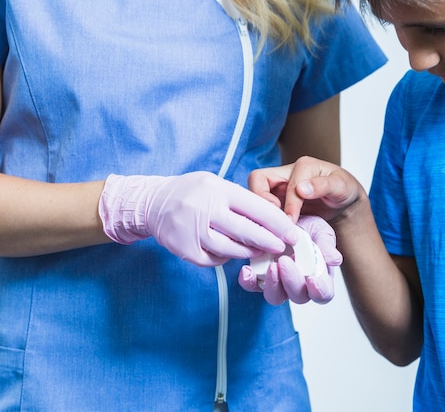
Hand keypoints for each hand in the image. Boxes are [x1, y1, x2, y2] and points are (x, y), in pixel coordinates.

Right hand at [98, 172, 298, 265]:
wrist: (153, 202)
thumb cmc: (193, 192)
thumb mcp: (216, 184)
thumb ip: (241, 200)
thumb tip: (274, 219)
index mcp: (218, 189)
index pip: (256, 208)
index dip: (278, 223)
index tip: (292, 233)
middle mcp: (205, 209)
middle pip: (246, 232)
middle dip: (269, 241)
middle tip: (282, 247)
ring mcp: (193, 230)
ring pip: (231, 249)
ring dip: (249, 251)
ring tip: (258, 249)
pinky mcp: (184, 249)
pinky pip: (214, 260)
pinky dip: (225, 257)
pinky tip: (228, 251)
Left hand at [238, 215, 342, 304]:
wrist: (283, 216)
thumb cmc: (306, 226)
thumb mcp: (320, 230)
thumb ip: (327, 244)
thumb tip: (335, 260)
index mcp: (318, 276)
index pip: (323, 294)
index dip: (319, 291)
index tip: (312, 280)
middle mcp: (299, 284)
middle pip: (298, 296)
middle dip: (291, 282)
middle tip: (285, 261)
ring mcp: (279, 283)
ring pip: (275, 297)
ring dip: (273, 284)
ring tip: (271, 265)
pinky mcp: (260, 277)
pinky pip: (252, 287)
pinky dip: (249, 282)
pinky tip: (247, 270)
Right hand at [247, 156, 363, 222]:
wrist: (344, 203)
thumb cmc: (344, 190)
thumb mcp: (341, 187)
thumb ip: (323, 186)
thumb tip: (301, 188)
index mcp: (302, 166)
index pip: (281, 180)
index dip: (285, 202)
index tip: (292, 220)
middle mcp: (286, 174)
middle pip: (257, 180)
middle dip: (261, 202)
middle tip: (274, 222)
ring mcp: (280, 188)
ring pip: (255, 194)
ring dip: (261, 212)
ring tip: (274, 229)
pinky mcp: (278, 202)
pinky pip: (262, 208)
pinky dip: (265, 219)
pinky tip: (276, 231)